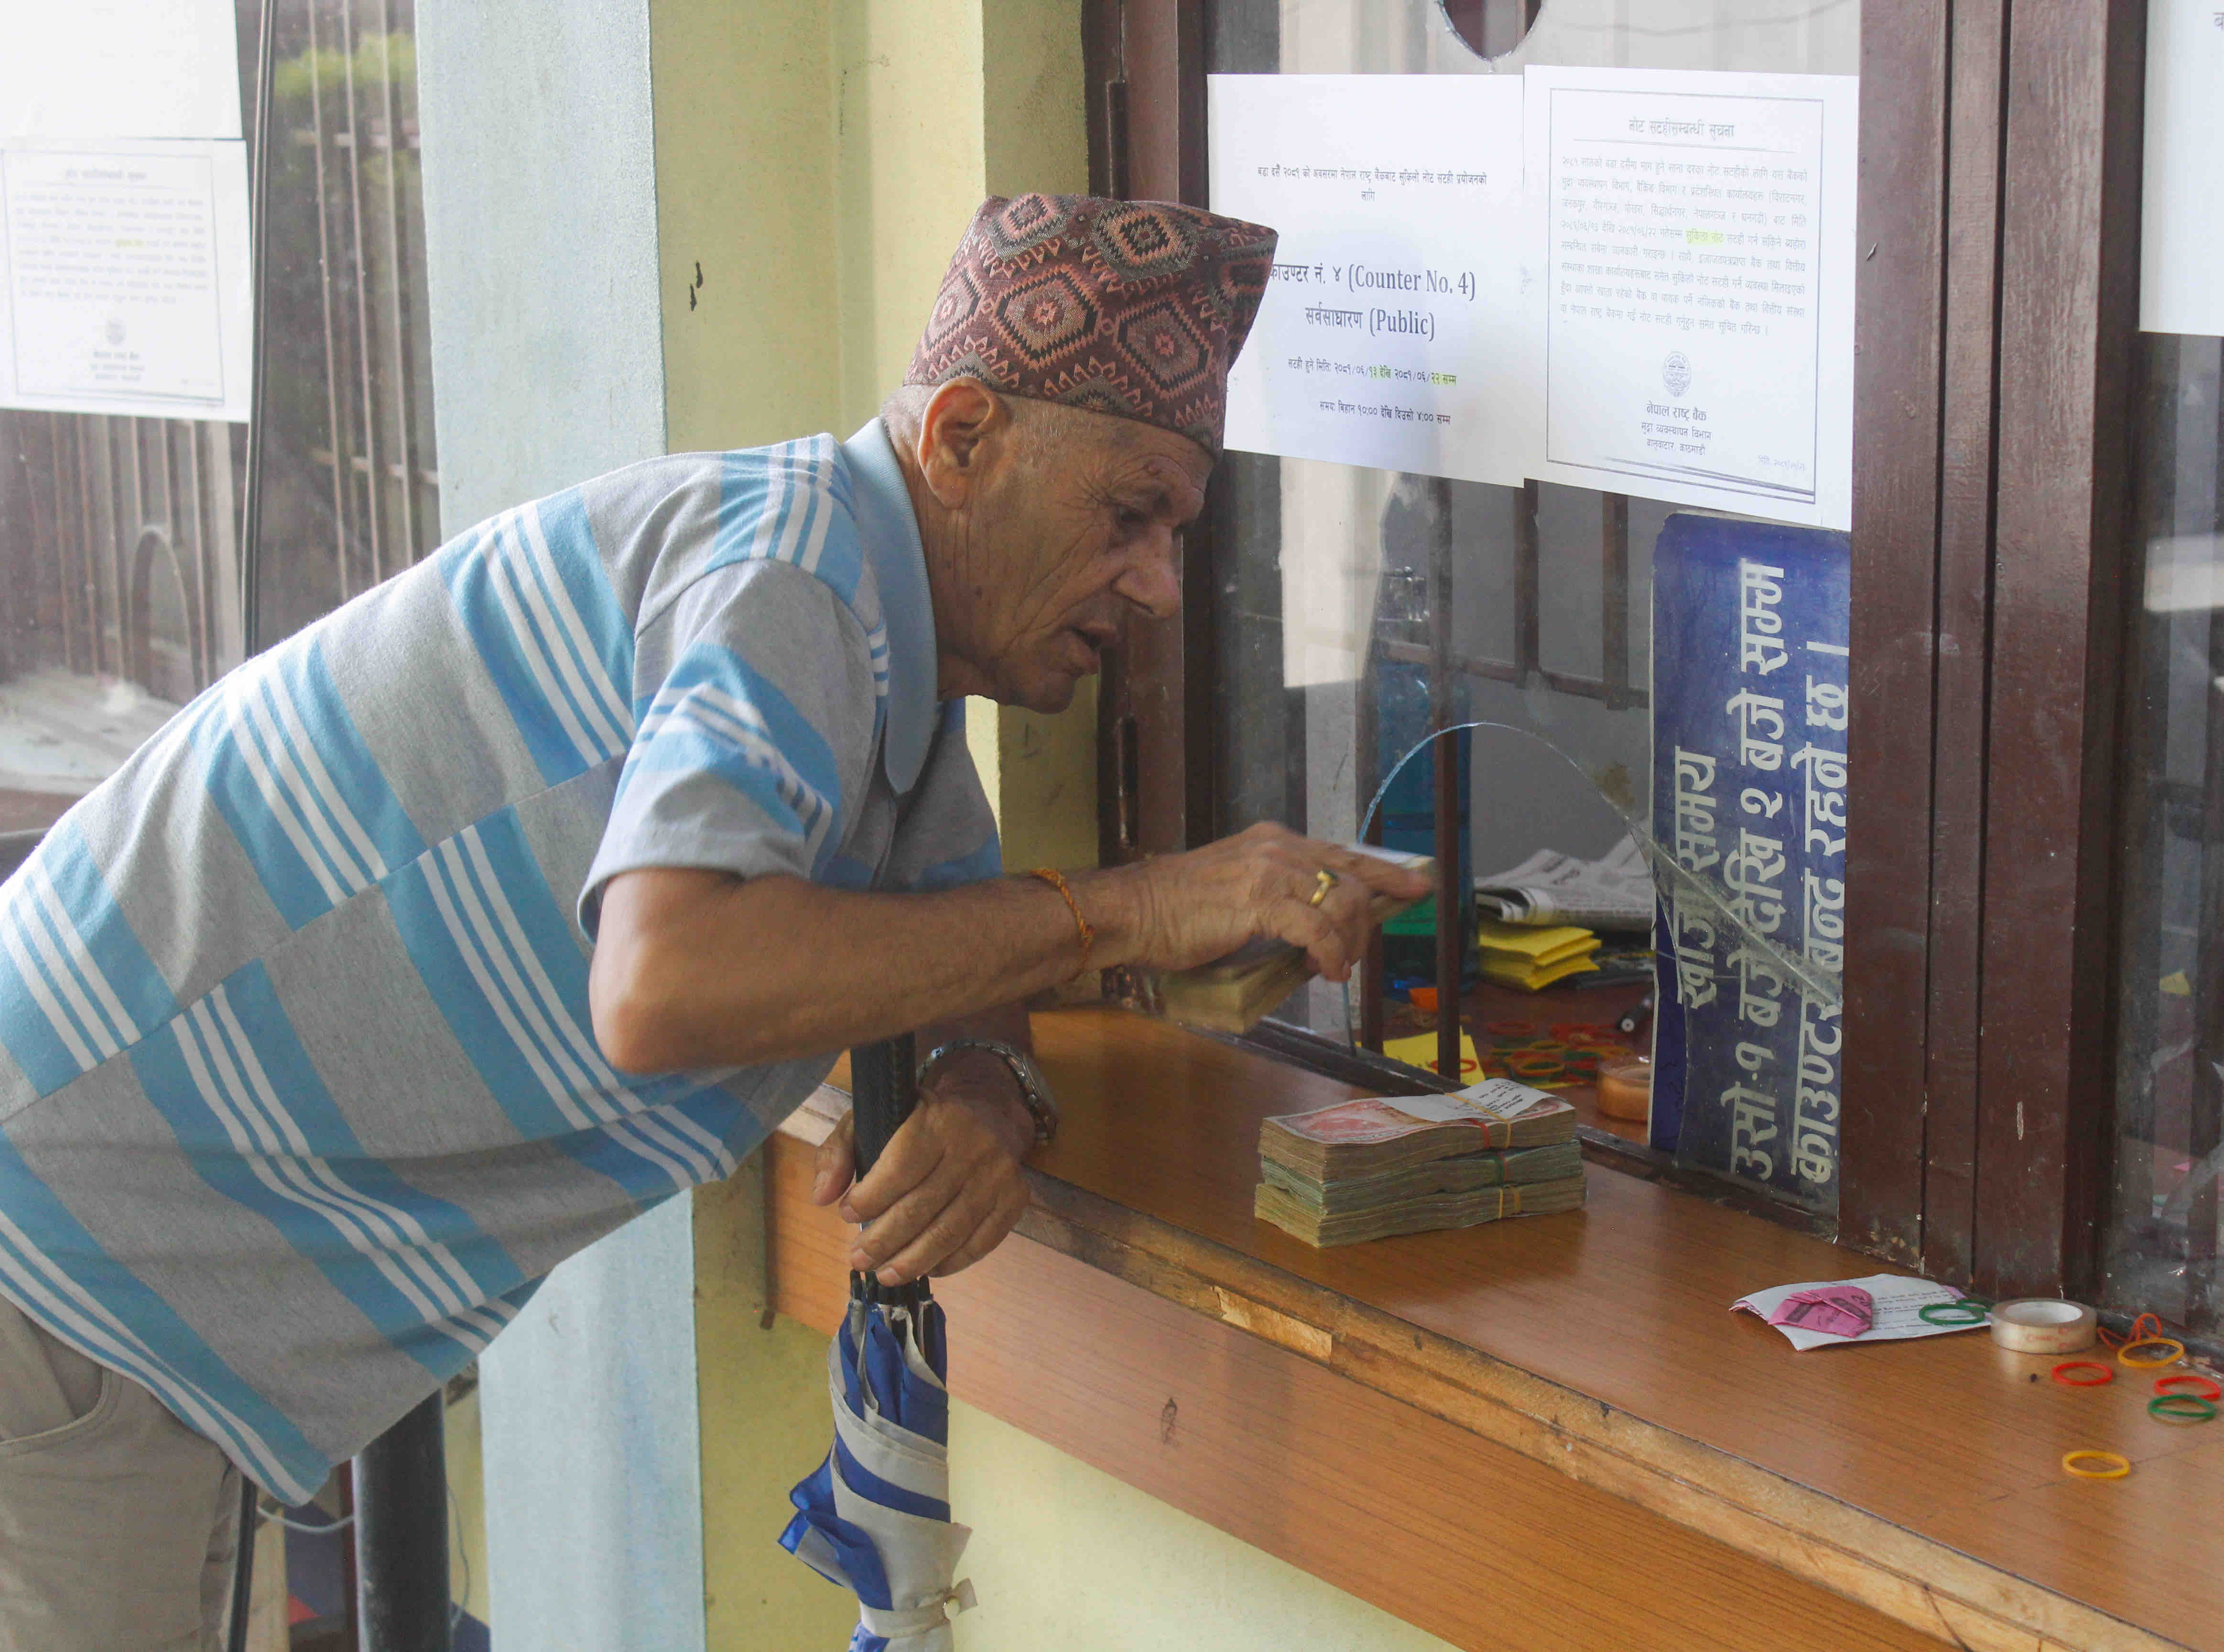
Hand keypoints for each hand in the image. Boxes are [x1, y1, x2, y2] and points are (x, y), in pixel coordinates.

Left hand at [810, 1061, 1032, 1285]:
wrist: (988, 1113)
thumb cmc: (920, 1121)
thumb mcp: (873, 1118)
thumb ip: (839, 1151)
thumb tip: (822, 1197)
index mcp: (936, 1119)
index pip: (899, 1170)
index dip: (869, 1201)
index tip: (847, 1214)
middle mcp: (973, 1146)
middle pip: (920, 1209)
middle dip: (882, 1241)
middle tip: (858, 1258)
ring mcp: (997, 1176)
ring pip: (948, 1233)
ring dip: (911, 1262)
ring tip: (884, 1273)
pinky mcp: (1014, 1199)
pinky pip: (979, 1244)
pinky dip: (950, 1263)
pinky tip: (925, 1268)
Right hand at [1084, 822, 1431, 983]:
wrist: (1134, 910)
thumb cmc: (1176, 910)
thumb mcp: (1237, 890)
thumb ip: (1276, 897)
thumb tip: (1314, 927)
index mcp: (1274, 840)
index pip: (1343, 854)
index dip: (1384, 872)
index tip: (1416, 885)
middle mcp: (1278, 847)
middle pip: (1350, 881)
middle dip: (1364, 924)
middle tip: (1353, 958)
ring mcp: (1269, 870)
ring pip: (1339, 903)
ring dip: (1348, 943)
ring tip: (1334, 968)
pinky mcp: (1259, 899)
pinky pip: (1317, 929)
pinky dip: (1331, 954)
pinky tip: (1326, 970)